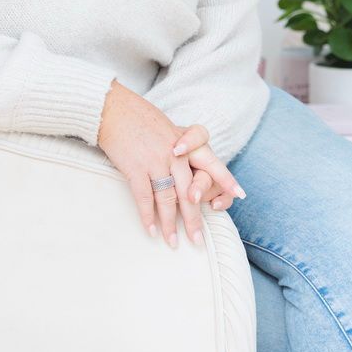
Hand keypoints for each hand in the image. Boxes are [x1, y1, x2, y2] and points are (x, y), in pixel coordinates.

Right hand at [96, 81, 238, 247]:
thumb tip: (189, 171)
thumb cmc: (141, 120)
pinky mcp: (135, 166)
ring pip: (168, 198)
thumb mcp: (169, 129)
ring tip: (173, 243)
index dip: (225, 179)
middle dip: (194, 219)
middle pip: (189, 191)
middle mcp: (176, 153)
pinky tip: (151, 231)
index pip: (211, 162)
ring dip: (171, 224)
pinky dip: (148, 216)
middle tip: (198, 240)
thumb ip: (183, 148)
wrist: (113, 108)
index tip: (239, 195)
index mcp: (187, 143)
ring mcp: (156, 160)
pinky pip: (145, 197)